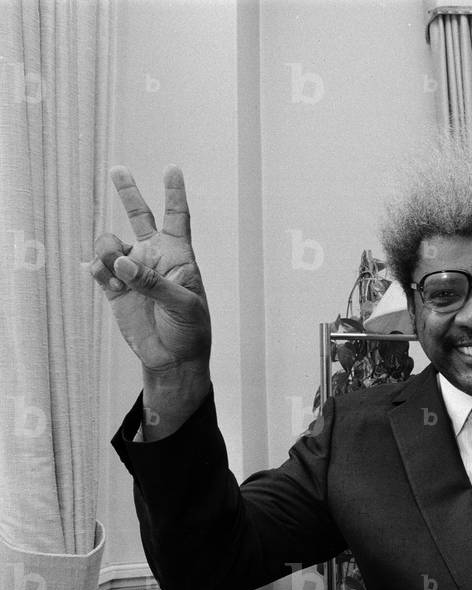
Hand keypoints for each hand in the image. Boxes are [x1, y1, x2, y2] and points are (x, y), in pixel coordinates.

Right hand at [90, 166, 210, 378]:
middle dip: (129, 193)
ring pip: (110, 242)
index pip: (177, 218)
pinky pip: (98, 266)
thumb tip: (123, 261)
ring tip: (118, 272)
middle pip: (140, 217)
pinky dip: (99, 271)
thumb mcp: (183, 304)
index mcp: (178, 255)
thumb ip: (154, 282)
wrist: (171, 357)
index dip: (174, 193)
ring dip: (108, 251)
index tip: (172, 168)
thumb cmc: (190, 328)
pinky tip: (110, 284)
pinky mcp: (114, 287)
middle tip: (118, 170)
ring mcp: (132, 270)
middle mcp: (154, 257)